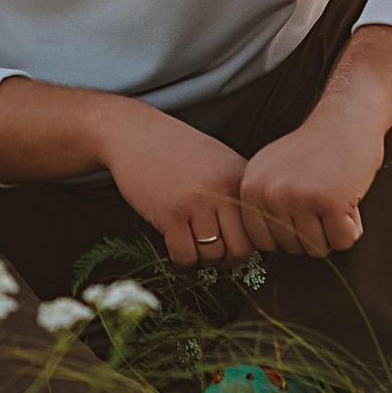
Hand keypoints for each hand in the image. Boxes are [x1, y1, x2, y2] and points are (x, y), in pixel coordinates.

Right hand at [94, 99, 253, 269]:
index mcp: (239, 177)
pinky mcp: (169, 214)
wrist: (133, 133)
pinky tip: (175, 244)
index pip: (258, 229)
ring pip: (212, 255)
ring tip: (192, 244)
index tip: (230, 241)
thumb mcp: (218, 159)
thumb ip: (237, 190)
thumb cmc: (174, 147)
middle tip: (212, 250)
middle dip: (226, 258)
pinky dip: (182, 260)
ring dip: (201, 258)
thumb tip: (252, 232)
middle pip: (240, 250)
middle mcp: (222, 191)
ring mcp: (196, 203)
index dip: (245, 242)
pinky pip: (185, 256)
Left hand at [237, 111, 379, 258]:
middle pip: (290, 248)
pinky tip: (347, 199)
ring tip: (333, 197)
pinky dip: (352, 227)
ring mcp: (297, 197)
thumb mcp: (272, 171)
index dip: (288, 234)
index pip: (262, 242)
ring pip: (316, 249)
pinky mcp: (328, 201)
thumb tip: (265, 246)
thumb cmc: (315, 149)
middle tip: (322, 200)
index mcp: (251, 187)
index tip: (301, 212)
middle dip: (313, 233)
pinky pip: (342, 241)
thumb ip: (263, 204)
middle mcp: (268, 193)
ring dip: (332, 231)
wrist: (346, 120)